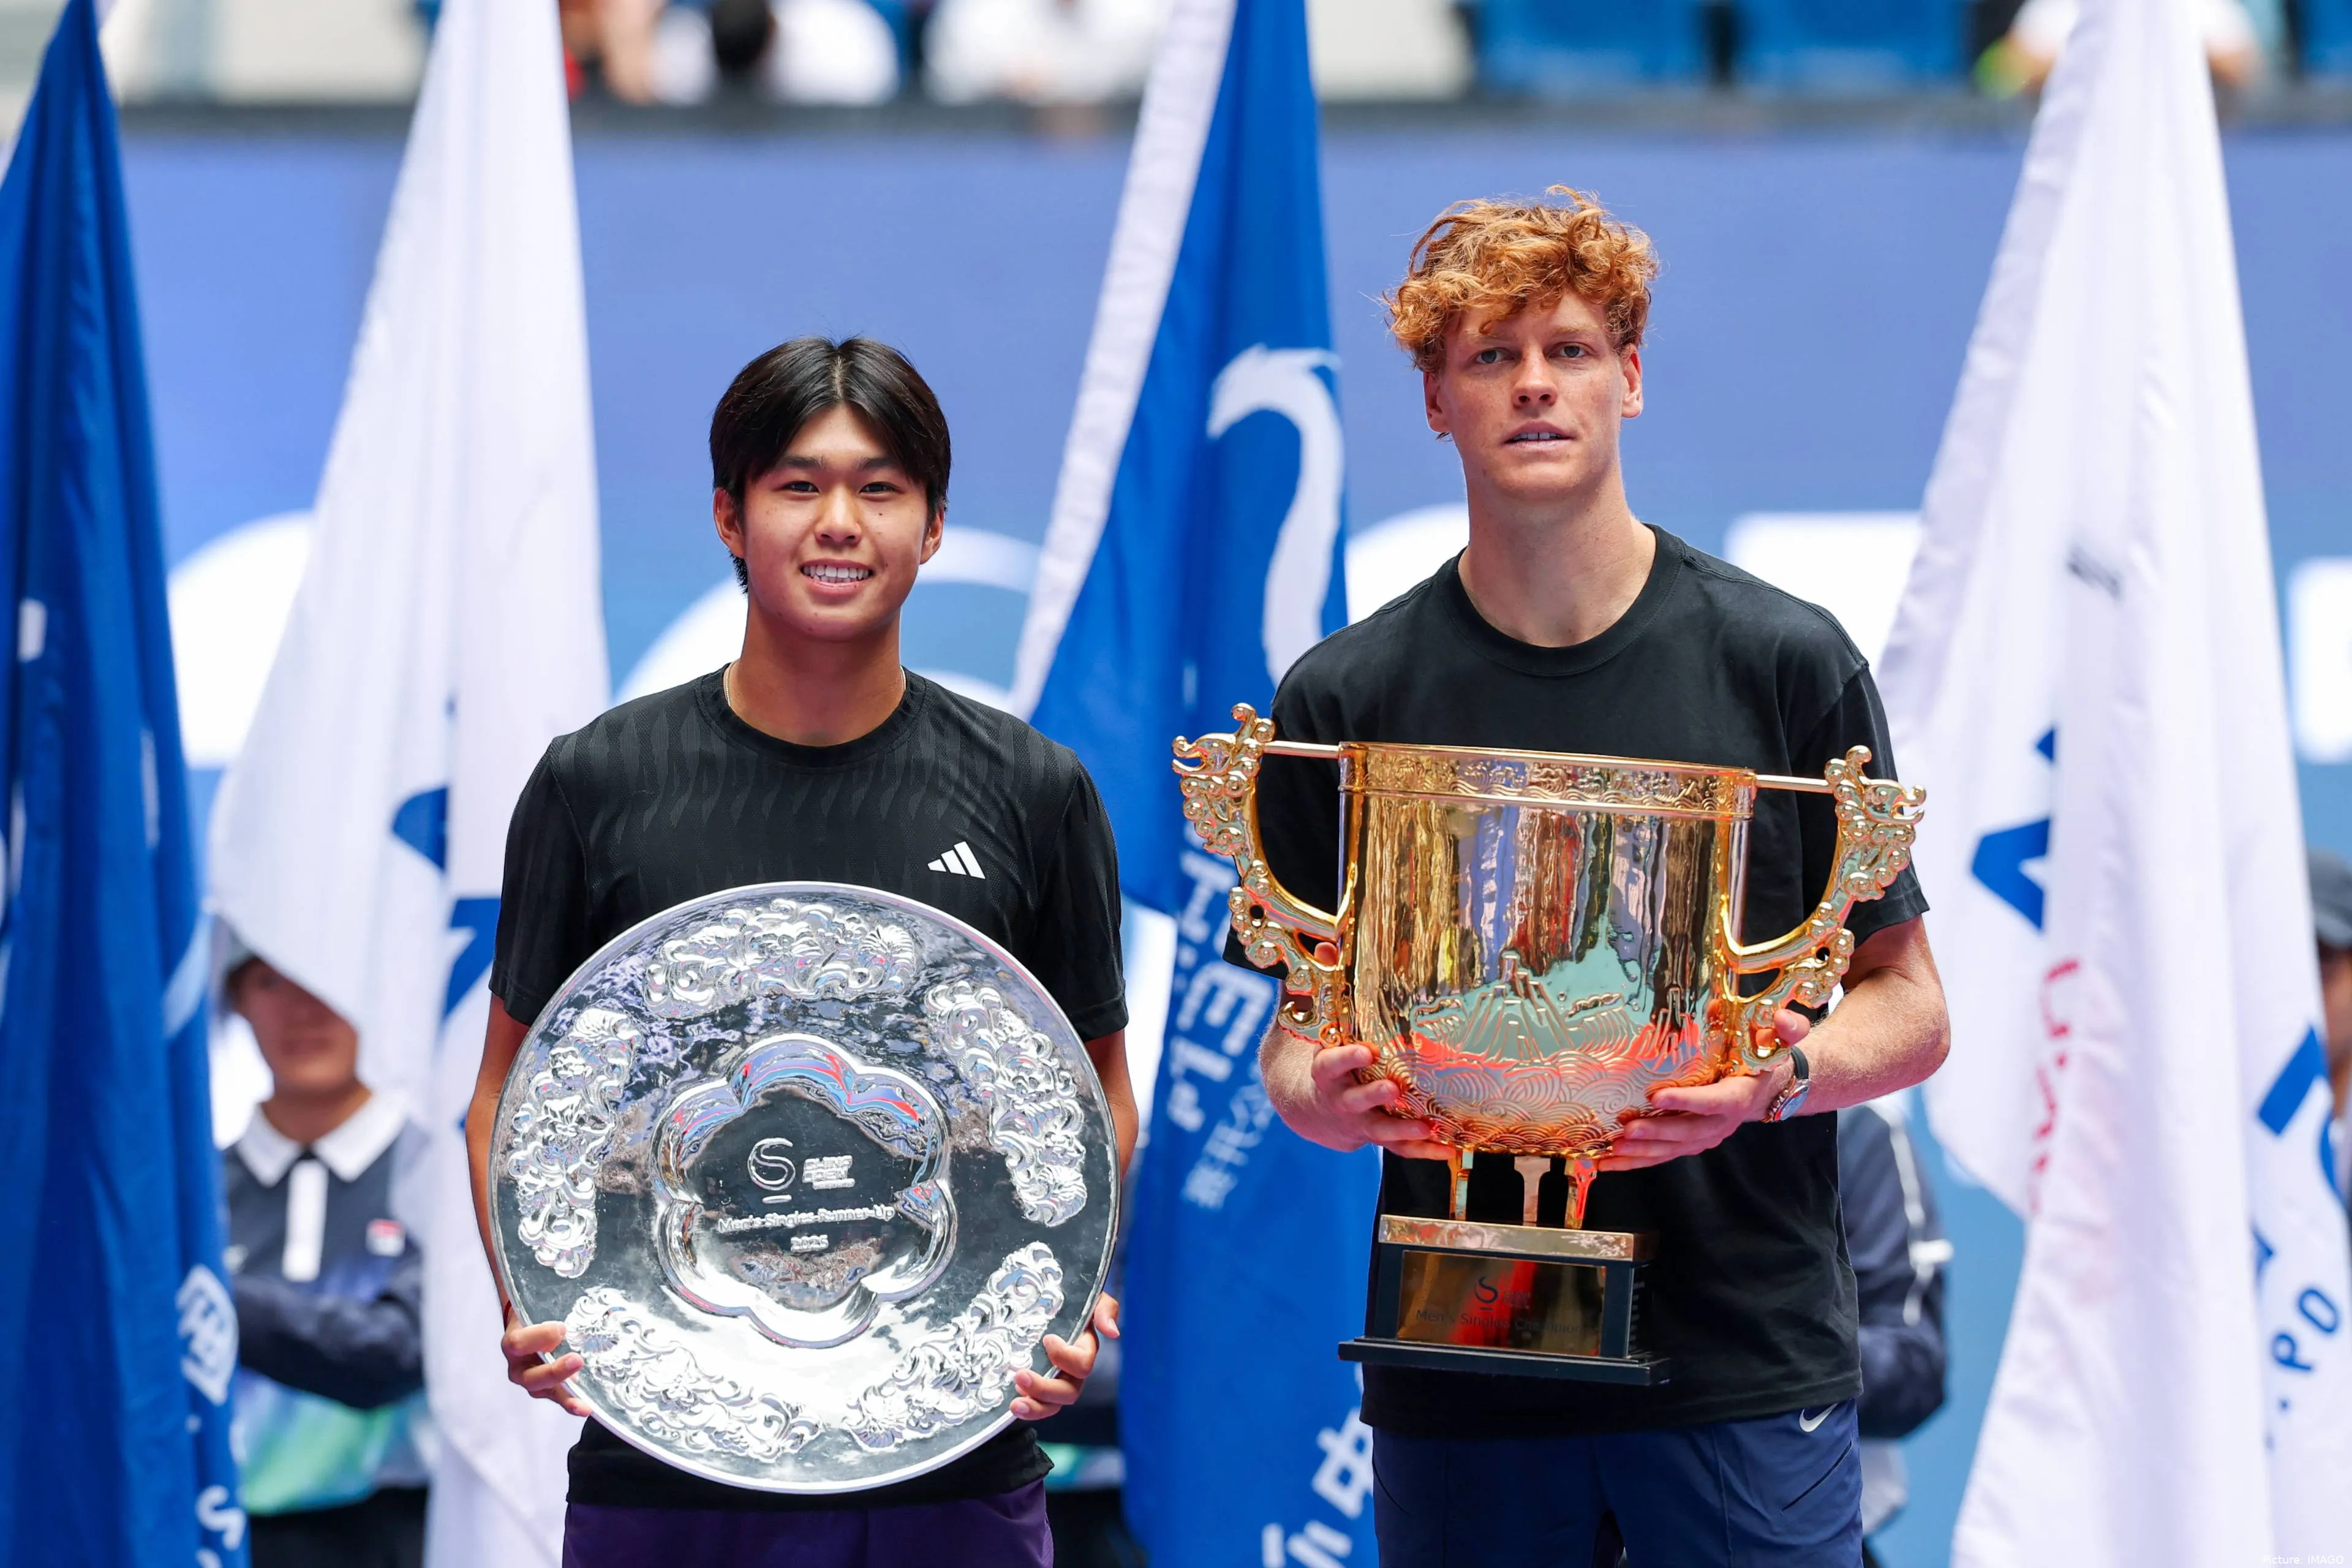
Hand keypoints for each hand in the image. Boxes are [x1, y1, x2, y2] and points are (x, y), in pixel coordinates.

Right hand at [502, 1309, 590, 1416]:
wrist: (530, 1326)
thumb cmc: (535, 1314)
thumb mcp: (536, 1305)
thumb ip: (548, 1302)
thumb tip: (569, 1285)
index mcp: (513, 1342)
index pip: (519, 1343)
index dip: (539, 1337)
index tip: (561, 1329)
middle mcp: (519, 1366)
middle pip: (532, 1375)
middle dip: (555, 1371)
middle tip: (577, 1361)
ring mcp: (532, 1380)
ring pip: (545, 1391)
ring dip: (566, 1394)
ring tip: (584, 1402)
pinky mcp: (547, 1390)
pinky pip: (559, 1398)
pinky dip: (572, 1404)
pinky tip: (587, 1409)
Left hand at [1012, 1293, 1118, 1420]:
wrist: (1045, 1301)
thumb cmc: (1070, 1300)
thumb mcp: (1091, 1297)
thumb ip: (1104, 1309)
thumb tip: (1113, 1332)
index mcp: (1085, 1349)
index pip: (1083, 1363)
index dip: (1066, 1357)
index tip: (1047, 1339)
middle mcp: (1073, 1371)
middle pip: (1069, 1392)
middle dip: (1044, 1387)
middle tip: (1021, 1375)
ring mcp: (1057, 1381)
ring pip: (1054, 1405)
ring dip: (1035, 1406)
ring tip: (1016, 1403)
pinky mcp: (1040, 1388)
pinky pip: (1040, 1408)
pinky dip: (1029, 1410)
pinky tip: (1015, 1402)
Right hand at [1266, 944, 1453, 1161]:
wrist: (1308, 1108)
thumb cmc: (1317, 1056)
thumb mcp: (1309, 1023)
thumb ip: (1317, 987)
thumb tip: (1328, 943)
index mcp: (1323, 1071)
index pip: (1329, 1065)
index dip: (1346, 1058)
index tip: (1365, 1050)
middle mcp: (1340, 1100)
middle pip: (1355, 1101)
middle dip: (1373, 1096)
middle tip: (1393, 1089)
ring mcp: (1359, 1122)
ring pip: (1380, 1130)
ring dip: (1402, 1130)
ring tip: (1427, 1126)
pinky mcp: (1375, 1136)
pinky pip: (1399, 1149)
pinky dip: (1422, 1151)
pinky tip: (1448, 1150)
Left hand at [1595, 1009, 1810, 1172]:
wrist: (1766, 1085)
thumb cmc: (1764, 1055)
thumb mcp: (1779, 1037)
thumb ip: (1787, 1028)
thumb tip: (1783, 1018)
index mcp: (1740, 1093)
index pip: (1716, 1101)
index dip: (1689, 1101)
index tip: (1657, 1096)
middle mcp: (1723, 1121)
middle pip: (1690, 1132)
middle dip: (1657, 1133)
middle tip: (1627, 1130)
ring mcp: (1707, 1136)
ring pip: (1674, 1149)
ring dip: (1643, 1152)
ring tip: (1613, 1150)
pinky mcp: (1691, 1143)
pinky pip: (1664, 1155)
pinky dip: (1637, 1161)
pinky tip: (1609, 1162)